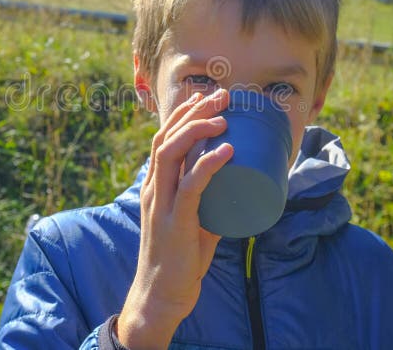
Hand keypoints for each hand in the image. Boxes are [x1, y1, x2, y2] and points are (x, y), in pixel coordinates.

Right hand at [117, 88, 232, 348]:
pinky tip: (228, 151)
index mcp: (155, 185)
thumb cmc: (181, 258)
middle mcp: (154, 189)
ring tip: (224, 118)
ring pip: (172, 153)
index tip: (208, 98)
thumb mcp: (195, 220)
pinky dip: (209, 165)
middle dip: (194, 112)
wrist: (161, 295)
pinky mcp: (175, 222)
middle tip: (223, 98)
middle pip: (167, 137)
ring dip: (198, 130)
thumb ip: (209, 201)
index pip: (164, 137)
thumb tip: (238, 186)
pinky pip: (191, 186)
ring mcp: (161, 204)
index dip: (184, 113)